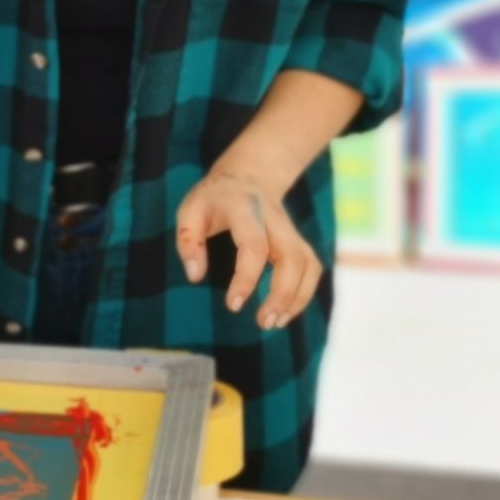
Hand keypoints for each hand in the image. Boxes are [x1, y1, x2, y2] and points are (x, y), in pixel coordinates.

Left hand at [175, 171, 321, 330]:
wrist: (247, 176)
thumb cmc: (213, 199)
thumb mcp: (189, 210)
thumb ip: (188, 240)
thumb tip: (195, 276)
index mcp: (244, 209)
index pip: (254, 246)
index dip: (247, 278)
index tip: (234, 305)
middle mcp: (274, 219)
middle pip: (292, 257)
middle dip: (282, 294)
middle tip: (263, 322)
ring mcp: (291, 229)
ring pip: (308, 264)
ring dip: (297, 298)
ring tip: (274, 323)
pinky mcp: (299, 241)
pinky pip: (311, 268)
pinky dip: (304, 293)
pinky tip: (285, 312)